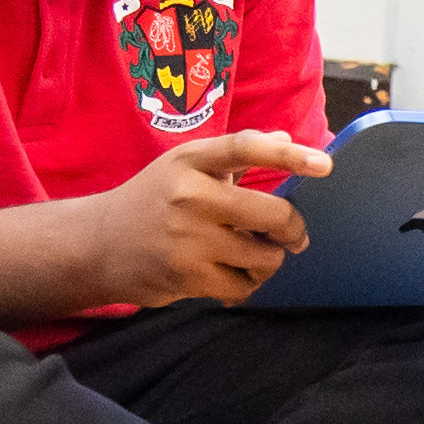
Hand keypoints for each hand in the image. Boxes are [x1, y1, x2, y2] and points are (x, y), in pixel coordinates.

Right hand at [91, 130, 329, 308]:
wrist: (97, 245)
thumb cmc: (151, 201)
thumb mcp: (184, 167)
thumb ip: (235, 156)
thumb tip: (285, 137)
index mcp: (190, 160)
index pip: (246, 148)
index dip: (290, 155)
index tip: (325, 164)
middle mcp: (189, 195)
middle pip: (271, 213)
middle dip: (293, 229)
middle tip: (293, 236)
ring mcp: (187, 238)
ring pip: (264, 257)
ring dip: (268, 261)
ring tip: (252, 257)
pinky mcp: (186, 275)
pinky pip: (244, 285)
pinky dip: (246, 285)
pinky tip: (231, 277)